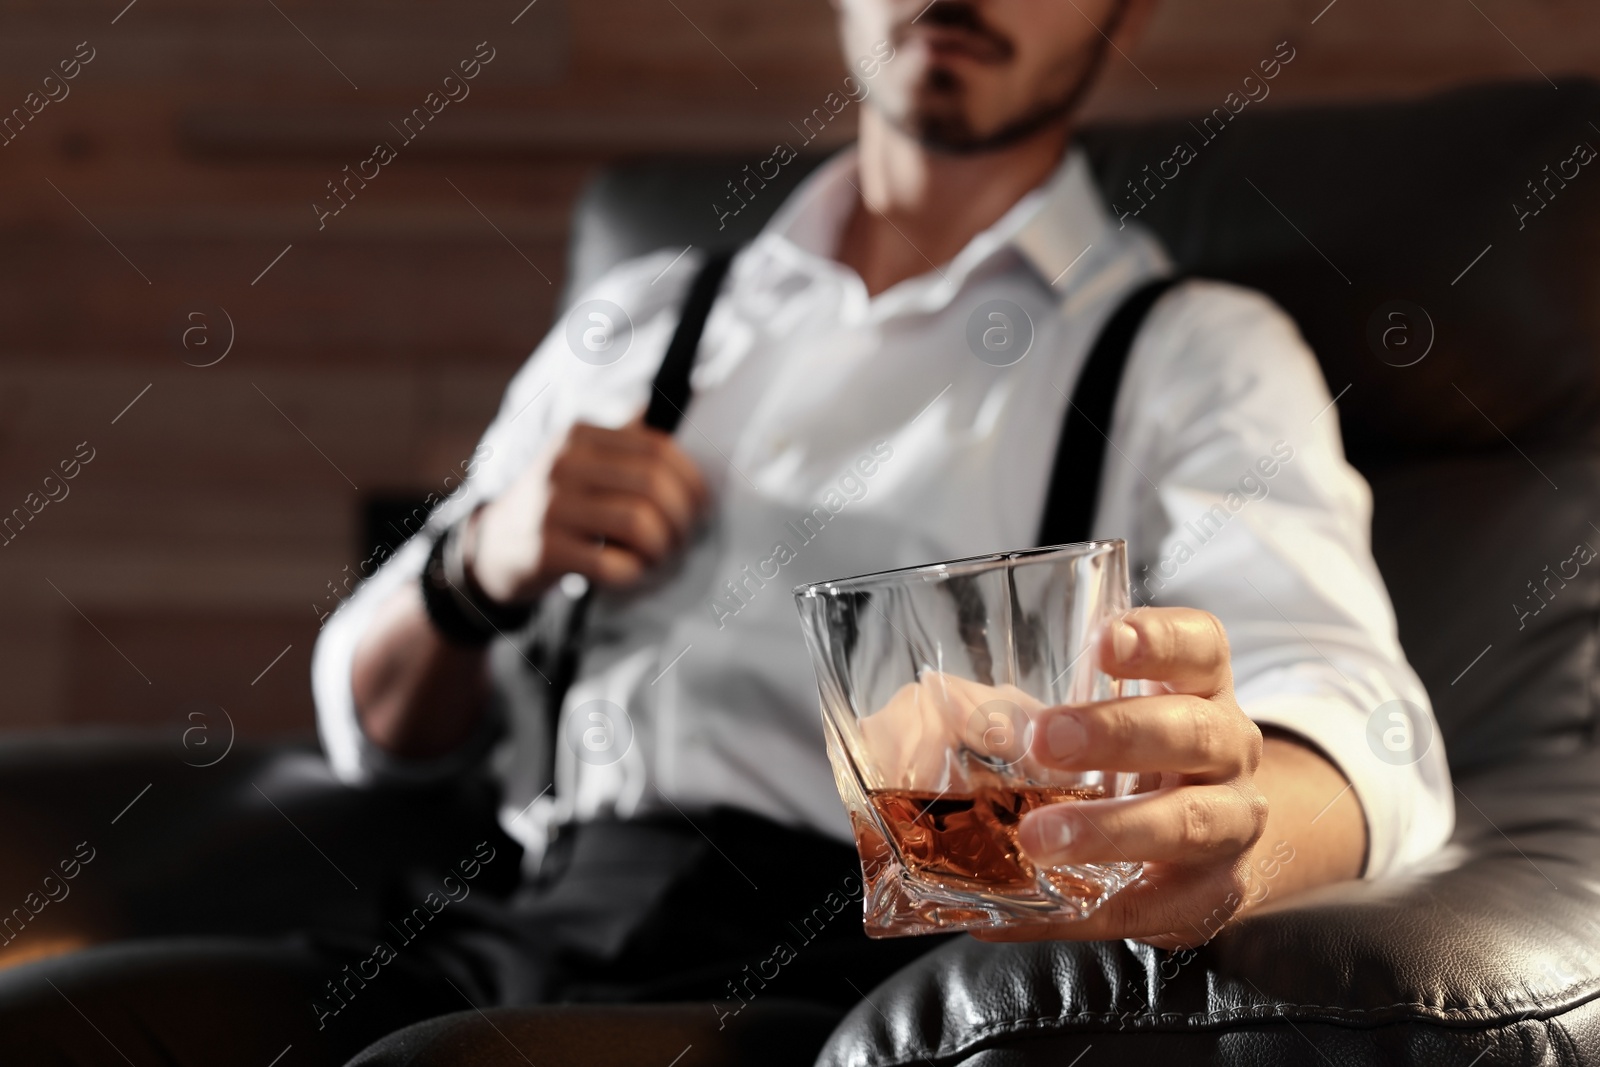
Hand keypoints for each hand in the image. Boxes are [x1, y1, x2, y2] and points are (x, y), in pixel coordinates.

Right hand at [470, 419, 709, 602]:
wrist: (493, 548)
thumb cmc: (556, 504)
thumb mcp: (580, 459)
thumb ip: (626, 438)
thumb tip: (686, 410)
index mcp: (580, 435)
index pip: (657, 448)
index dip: (691, 480)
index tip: (701, 506)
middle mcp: (564, 464)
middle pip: (653, 484)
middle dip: (683, 516)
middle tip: (685, 538)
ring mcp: (552, 507)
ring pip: (639, 523)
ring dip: (663, 546)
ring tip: (661, 556)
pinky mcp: (546, 550)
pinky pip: (613, 564)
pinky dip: (635, 573)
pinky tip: (632, 573)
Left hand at [975, 607, 1268, 949]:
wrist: (1218, 839)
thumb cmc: (1142, 758)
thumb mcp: (1110, 714)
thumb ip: (1039, 709)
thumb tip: (931, 709)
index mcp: (1200, 689)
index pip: (1200, 647)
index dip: (1159, 640)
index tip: (1104, 643)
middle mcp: (1229, 749)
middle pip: (1193, 732)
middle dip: (1118, 734)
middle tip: (1046, 739)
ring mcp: (1231, 823)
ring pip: (1188, 822)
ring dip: (1108, 830)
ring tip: (1038, 838)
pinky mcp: (1211, 895)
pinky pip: (1151, 908)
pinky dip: (1084, 912)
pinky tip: (1027, 909)